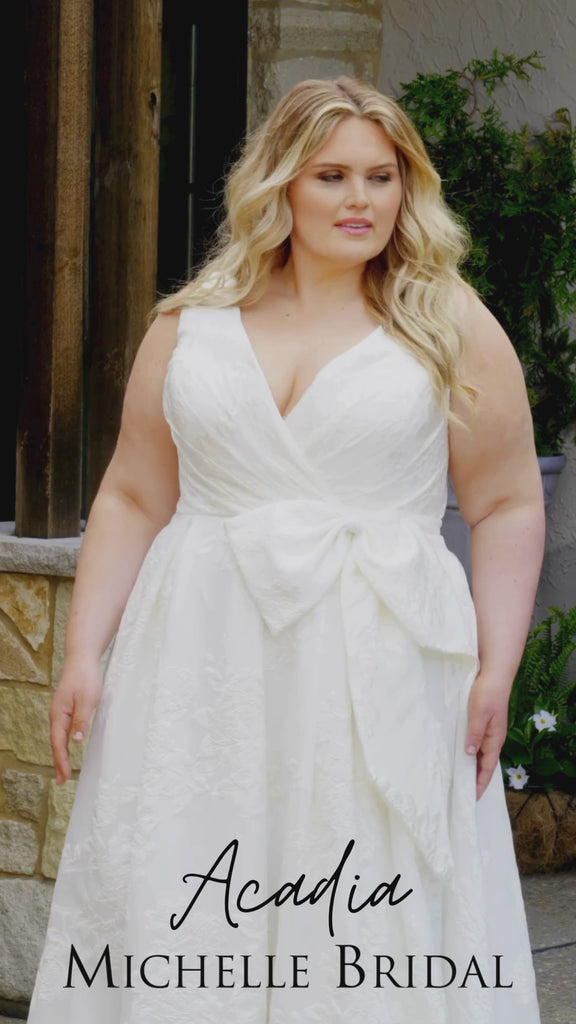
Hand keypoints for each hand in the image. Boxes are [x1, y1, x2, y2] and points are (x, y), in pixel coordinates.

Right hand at [50, 659, 103, 784]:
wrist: (81, 658)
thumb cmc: (85, 677)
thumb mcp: (87, 700)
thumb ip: (81, 720)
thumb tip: (76, 741)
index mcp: (59, 715)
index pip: (58, 743)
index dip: (61, 761)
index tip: (65, 777)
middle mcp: (57, 715)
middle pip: (56, 743)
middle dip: (59, 763)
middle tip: (62, 782)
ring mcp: (61, 712)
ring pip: (59, 738)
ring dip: (61, 754)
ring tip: (64, 771)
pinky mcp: (67, 708)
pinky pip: (63, 730)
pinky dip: (64, 743)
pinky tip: (68, 747)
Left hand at [465, 671, 510, 800]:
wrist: (493, 673)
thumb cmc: (488, 693)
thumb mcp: (480, 714)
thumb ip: (475, 733)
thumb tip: (469, 754)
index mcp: (495, 739)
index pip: (487, 767)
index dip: (480, 782)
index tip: (472, 798)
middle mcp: (491, 738)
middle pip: (483, 763)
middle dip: (474, 778)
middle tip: (461, 793)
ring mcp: (486, 731)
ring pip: (478, 754)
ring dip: (469, 766)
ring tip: (456, 778)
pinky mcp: (480, 723)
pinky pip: (473, 743)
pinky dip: (466, 751)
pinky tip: (456, 753)